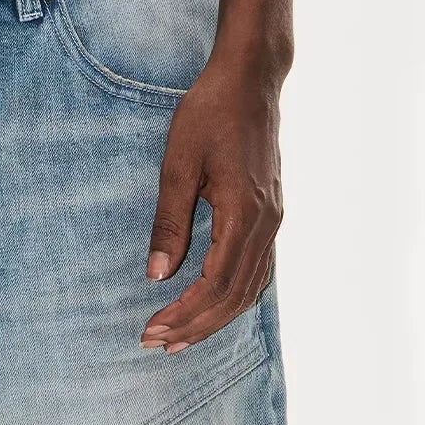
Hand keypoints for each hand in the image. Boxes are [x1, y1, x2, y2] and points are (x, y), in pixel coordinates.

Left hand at [141, 56, 282, 352]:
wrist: (251, 80)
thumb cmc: (210, 113)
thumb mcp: (178, 164)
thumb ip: (168, 223)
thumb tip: (155, 275)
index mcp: (244, 213)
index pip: (216, 284)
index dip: (184, 314)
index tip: (152, 330)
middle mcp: (266, 223)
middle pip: (234, 297)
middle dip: (194, 326)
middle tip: (156, 345)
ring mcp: (272, 221)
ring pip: (248, 289)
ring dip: (213, 319)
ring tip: (177, 338)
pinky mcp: (270, 216)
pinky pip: (256, 272)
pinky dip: (231, 298)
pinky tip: (208, 310)